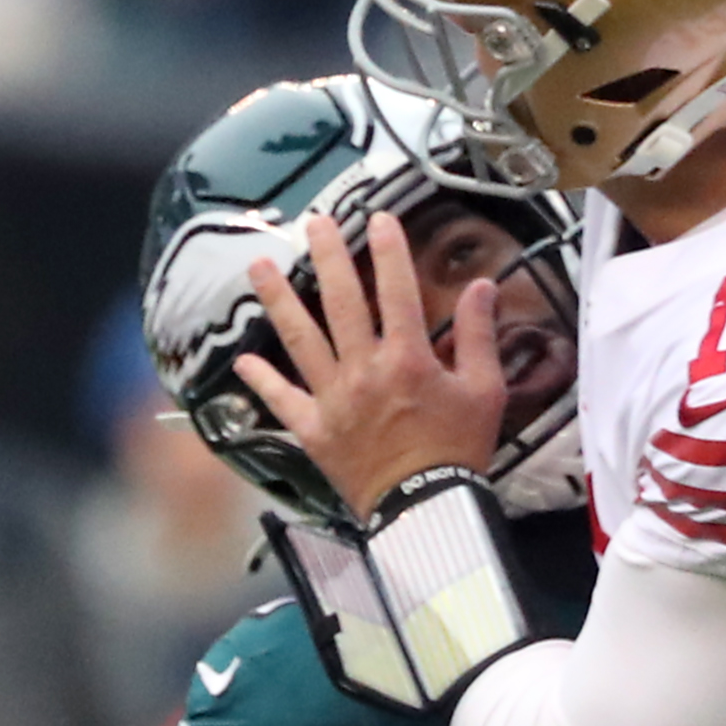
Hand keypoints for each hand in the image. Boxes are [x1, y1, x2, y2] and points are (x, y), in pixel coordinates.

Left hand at [236, 210, 508, 516]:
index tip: (378, 217)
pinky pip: (281, 400)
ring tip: (258, 265)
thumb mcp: (484, 391)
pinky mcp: (313, 430)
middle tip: (313, 223)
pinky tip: (241, 360)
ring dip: (277, 299)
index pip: (397, 291)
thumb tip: (482, 286)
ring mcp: (333, 398)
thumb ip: (478, 336)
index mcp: (408, 358)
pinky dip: (261, 381)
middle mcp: (364, 369)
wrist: (426, 508)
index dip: (389, 250)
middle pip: (341, 302)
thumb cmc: (460, 450)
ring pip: (300, 339)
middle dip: (327, 257)